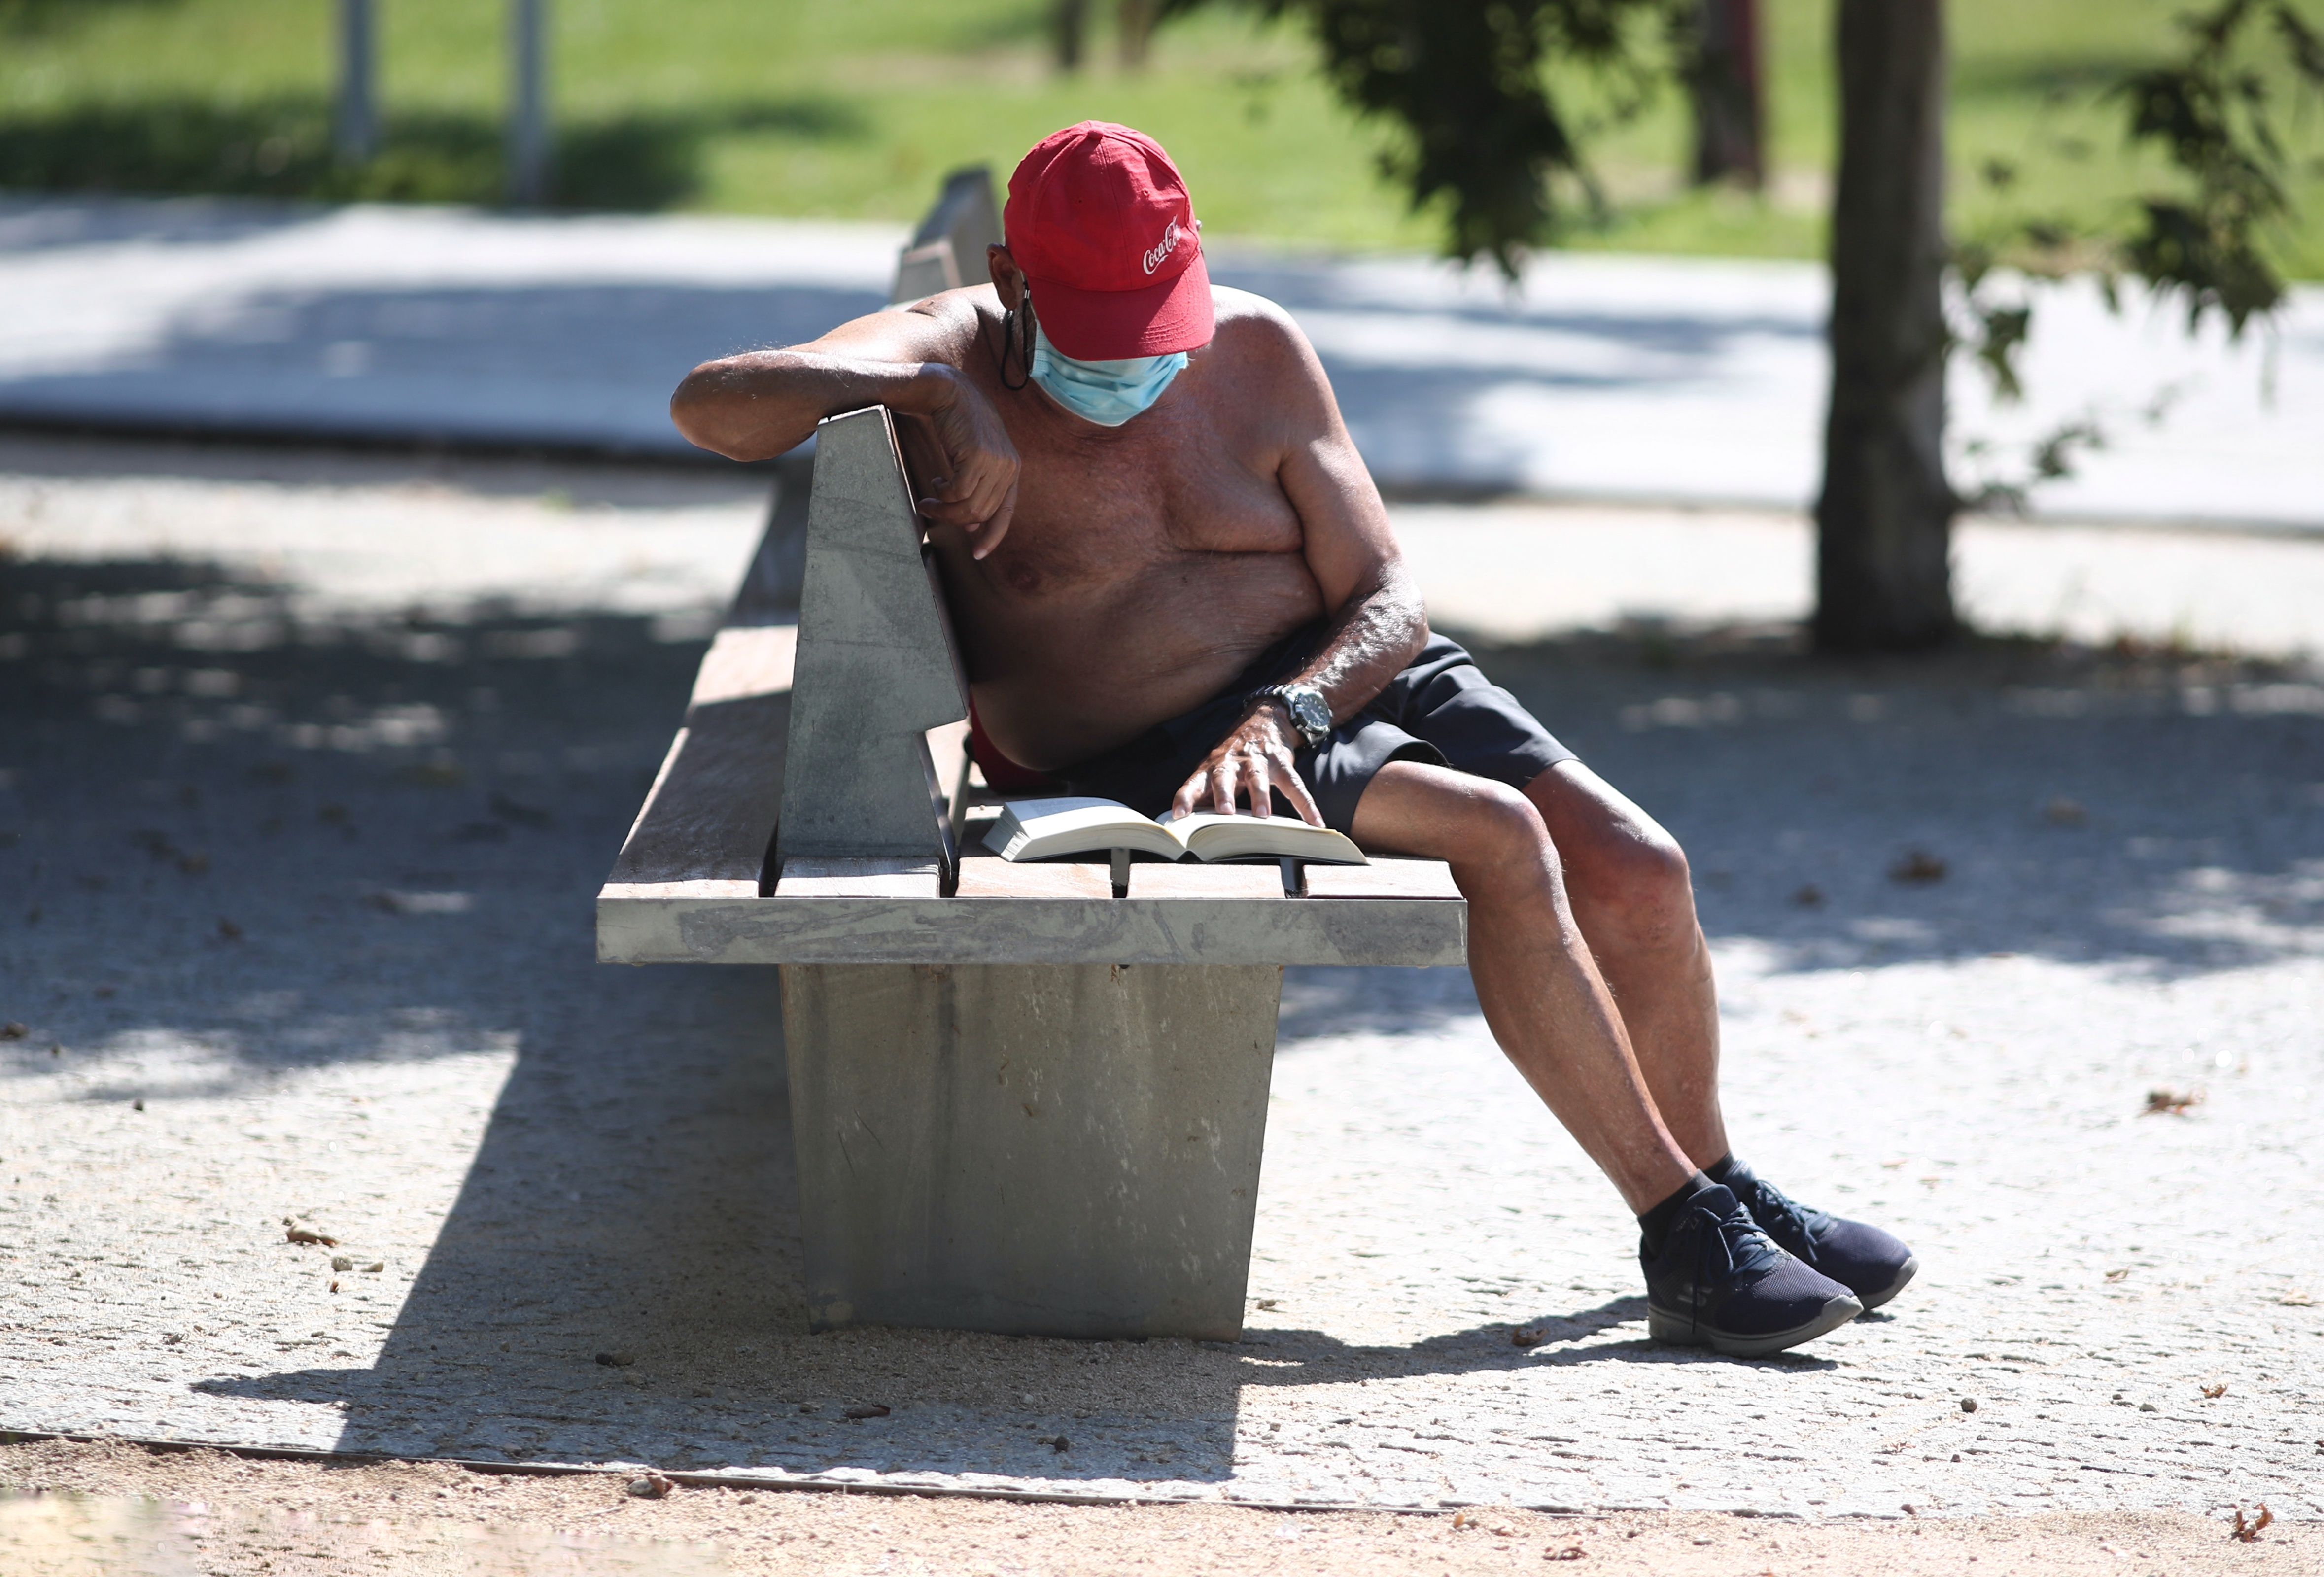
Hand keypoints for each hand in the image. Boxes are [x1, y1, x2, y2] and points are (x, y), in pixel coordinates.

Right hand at [913, 366, 1019, 558]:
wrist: (948, 391)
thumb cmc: (957, 425)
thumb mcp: (972, 459)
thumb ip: (977, 488)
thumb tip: (973, 525)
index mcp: (1011, 469)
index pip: (1006, 512)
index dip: (993, 536)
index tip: (978, 554)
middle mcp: (1009, 466)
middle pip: (982, 513)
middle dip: (953, 520)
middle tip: (930, 512)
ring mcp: (996, 461)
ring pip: (969, 506)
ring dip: (944, 510)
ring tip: (928, 502)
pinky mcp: (978, 455)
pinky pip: (958, 492)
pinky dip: (942, 494)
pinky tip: (934, 483)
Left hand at [1170, 702, 1325, 824]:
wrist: (1264, 720)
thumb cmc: (1233, 757)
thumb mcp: (1215, 771)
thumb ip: (1205, 795)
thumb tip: (1189, 826)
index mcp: (1211, 768)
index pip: (1194, 784)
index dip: (1185, 798)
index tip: (1178, 814)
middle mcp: (1231, 763)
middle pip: (1224, 777)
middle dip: (1223, 794)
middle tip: (1224, 812)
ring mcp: (1257, 761)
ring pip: (1257, 778)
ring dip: (1259, 796)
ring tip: (1263, 815)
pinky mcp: (1281, 762)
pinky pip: (1294, 785)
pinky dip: (1306, 805)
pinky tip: (1315, 822)